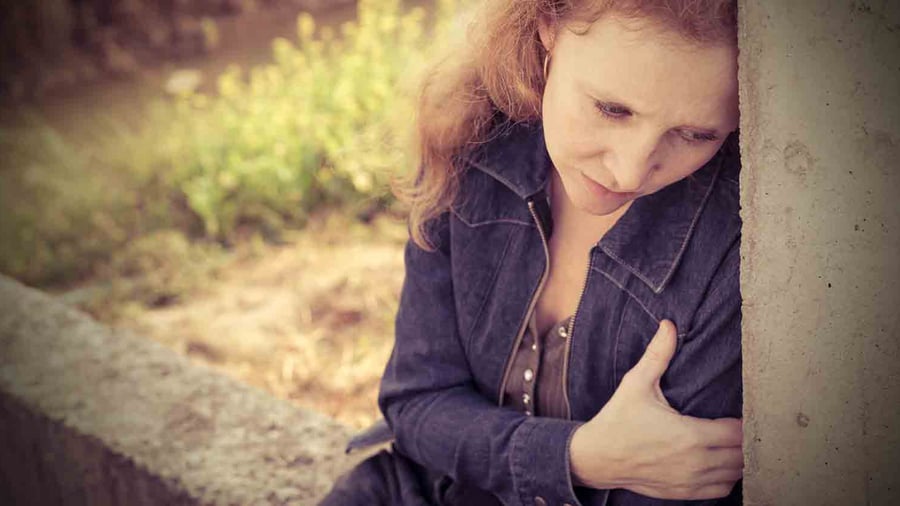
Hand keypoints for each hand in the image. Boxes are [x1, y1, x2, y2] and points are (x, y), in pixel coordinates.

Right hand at [568, 319, 742, 499]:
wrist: (596, 457)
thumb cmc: (617, 420)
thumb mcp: (636, 384)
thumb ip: (658, 355)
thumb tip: (669, 326)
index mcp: (689, 435)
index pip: (738, 432)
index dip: (744, 420)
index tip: (741, 409)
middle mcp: (695, 462)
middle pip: (742, 455)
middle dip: (744, 439)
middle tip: (739, 423)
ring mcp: (690, 482)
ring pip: (735, 475)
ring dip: (738, 459)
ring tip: (731, 442)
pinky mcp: (683, 493)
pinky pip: (721, 491)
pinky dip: (726, 478)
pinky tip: (719, 462)